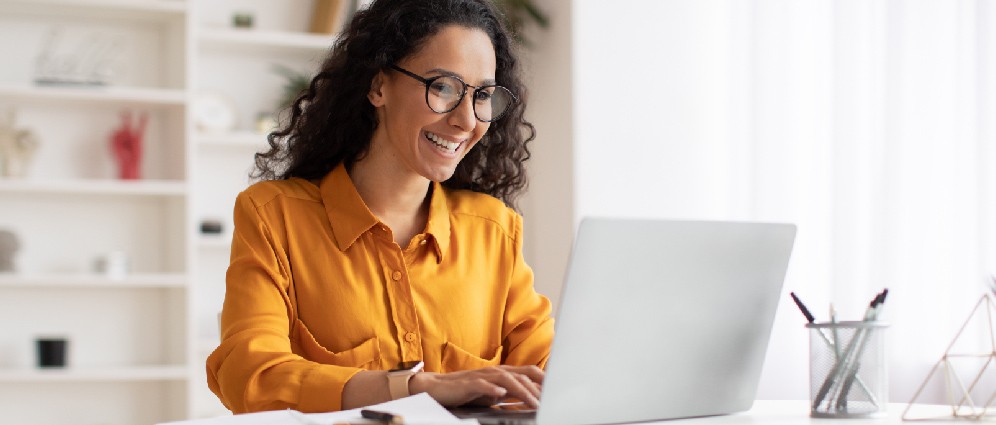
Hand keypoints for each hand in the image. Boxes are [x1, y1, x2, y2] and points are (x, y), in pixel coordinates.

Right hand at [408, 365, 543, 408]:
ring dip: (522, 391)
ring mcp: (482, 376)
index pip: (528, 372)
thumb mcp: (492, 393)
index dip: (544, 380)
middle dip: (538, 389)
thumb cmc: (466, 391)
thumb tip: (529, 401)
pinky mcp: (468, 383)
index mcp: (502, 373)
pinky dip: (493, 389)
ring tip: (533, 402)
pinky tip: (501, 394)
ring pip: (507, 379)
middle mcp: (495, 371)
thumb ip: (509, 394)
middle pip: (522, 376)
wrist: (437, 387)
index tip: (558, 391)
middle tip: (550, 402)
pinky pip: (482, 385)